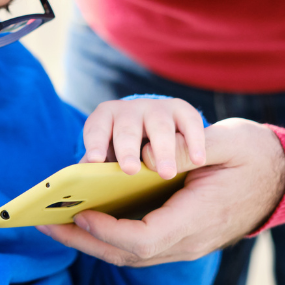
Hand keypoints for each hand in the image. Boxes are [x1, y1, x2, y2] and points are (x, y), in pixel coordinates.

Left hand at [40, 118, 284, 265]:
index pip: (146, 239)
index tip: (82, 213)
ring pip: (130, 254)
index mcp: (200, 218)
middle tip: (45, 221)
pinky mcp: (182, 238)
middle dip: (84, 240)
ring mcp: (187, 244)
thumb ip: (187, 148)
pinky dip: (108, 235)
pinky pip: (139, 245)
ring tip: (54, 220)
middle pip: (129, 254)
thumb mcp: (227, 142)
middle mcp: (191, 240)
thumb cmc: (257, 155)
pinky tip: (84, 216)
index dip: (110, 231)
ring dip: (90, 241)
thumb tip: (146, 156)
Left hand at [80, 97, 206, 178]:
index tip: (94, 159)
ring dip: (162, 149)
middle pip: (128, 128)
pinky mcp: (185, 114)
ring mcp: (160, 112)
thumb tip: (87, 172)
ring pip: (159, 127)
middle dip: (127, 148)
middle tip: (130, 169)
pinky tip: (197, 160)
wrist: (174, 141)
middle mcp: (133, 112)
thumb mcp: (115, 155)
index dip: (95, 141)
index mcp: (109, 120)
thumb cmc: (137, 156)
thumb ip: (103, 162)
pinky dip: (194, 140)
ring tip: (166, 173)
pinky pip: (190, 123)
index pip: (98, 126)